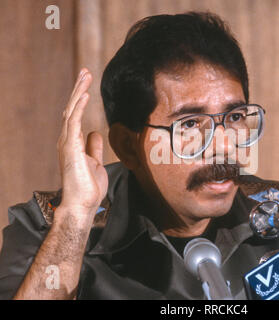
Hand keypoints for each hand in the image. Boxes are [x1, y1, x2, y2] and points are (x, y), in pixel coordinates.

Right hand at [56, 68, 107, 222]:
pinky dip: (79, 106)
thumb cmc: (88, 186)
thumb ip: (93, 146)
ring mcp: (67, 143)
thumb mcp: (95, 161)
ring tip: (86, 75)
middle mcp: (67, 140)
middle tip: (85, 72)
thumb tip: (94, 133)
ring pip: (71, 111)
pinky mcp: (71, 148)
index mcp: (73, 143)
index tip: (86, 84)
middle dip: (78, 89)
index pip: (75, 115)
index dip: (80, 99)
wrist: (82, 205)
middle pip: (71, 108)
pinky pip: (74, 122)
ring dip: (79, 92)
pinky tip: (86, 94)